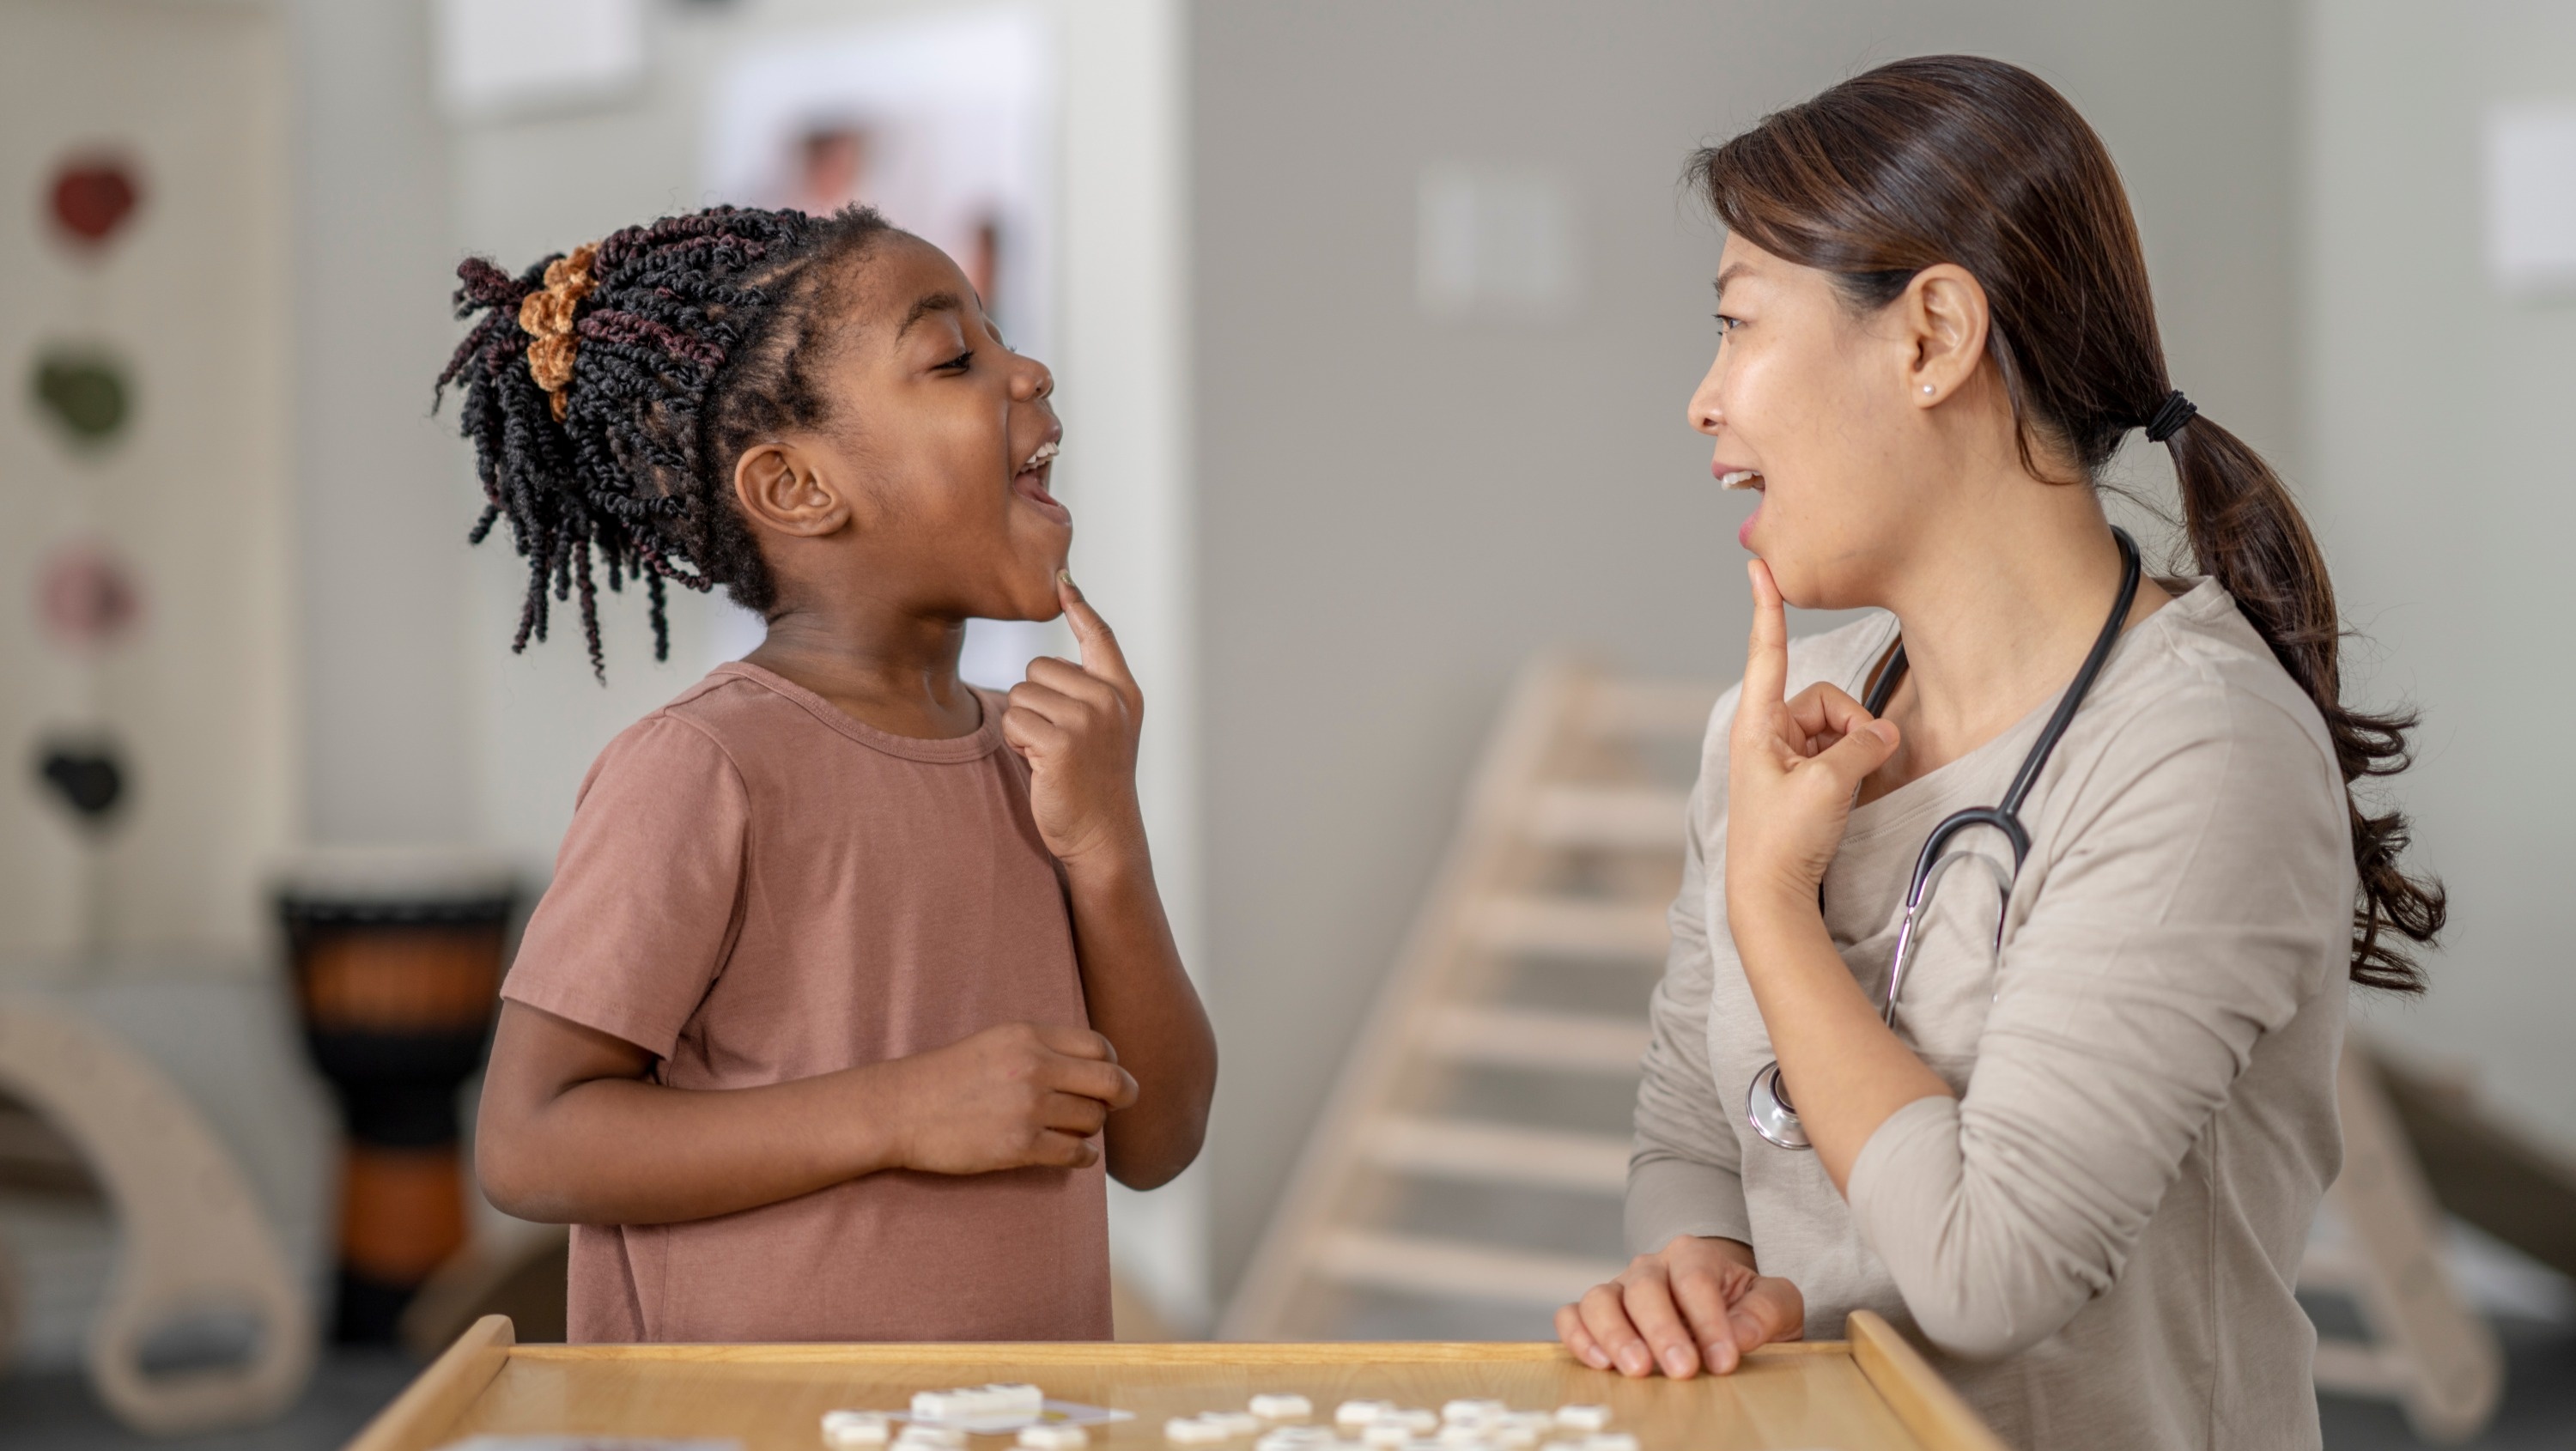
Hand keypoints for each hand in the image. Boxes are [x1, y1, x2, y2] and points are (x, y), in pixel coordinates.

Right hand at [884, 1021, 1139, 1173]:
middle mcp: (1034, 1067)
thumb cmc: (946, 1077)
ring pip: (1094, 1121)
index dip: (1112, 1065)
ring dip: (1090, 1128)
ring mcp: (1028, 1108)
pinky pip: (1075, 1154)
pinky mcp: (1018, 1146)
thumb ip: (1042, 1048)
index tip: (1108, 1078)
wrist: (900, 1108)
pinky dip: (1081, 1157)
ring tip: (1072, 1129)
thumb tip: (1093, 1066)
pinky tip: (1073, 1154)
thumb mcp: (997, 1041)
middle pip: (1110, 1082)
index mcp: (1029, 1036)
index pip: (1100, 1046)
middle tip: (1117, 1105)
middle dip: (1121, 1096)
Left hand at [1005, 573, 1146, 867]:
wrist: (1103, 836)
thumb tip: (1051, 655)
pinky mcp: (1061, 742)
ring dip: (1022, 726)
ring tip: (1049, 756)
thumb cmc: (1094, 784)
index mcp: (1123, 693)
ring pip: (1021, 695)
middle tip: (1057, 742)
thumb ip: (1087, 689)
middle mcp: (1109, 700)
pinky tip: (1040, 765)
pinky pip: (1013, 720)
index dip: (1080, 608)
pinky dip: (1016, 743)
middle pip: (1038, 668)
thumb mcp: (1104, 730)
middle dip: (1034, 703)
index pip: (1100, 637)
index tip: (1064, 581)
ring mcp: (1088, 720)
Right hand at [1556, 1236, 1804, 1376]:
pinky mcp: (1596, 1315)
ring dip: (1615, 1335)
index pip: (1695, 1280)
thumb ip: (1765, 1312)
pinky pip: (1572, 1316)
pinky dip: (1578, 1337)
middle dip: (1662, 1330)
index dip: (1708, 1320)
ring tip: (1638, 1370)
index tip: (1724, 1360)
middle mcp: (1650, 1267)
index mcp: (1694, 1255)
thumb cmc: (1747, 1308)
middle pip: (1644, 1288)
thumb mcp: (1777, 1303)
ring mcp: (1619, 1289)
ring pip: (1600, 1299)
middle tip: (1682, 1369)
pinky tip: (1601, 1363)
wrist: (1721, 1308)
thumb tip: (1738, 1335)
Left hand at [1725, 559, 1901, 922]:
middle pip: (1826, 700)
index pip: (1766, 654)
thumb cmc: (1783, 841)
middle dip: (1852, 727)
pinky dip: (1853, 768)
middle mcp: (1767, 734)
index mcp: (1758, 725)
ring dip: (1855, 752)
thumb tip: (1884, 735)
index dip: (1767, 609)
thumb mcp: (1829, 785)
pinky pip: (1839, 754)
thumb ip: (1862, 747)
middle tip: (1855, 768)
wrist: (1771, 897)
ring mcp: (1783, 757)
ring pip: (1839, 729)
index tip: (1759, 567)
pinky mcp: (1799, 779)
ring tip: (1846, 791)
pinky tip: (1850, 797)